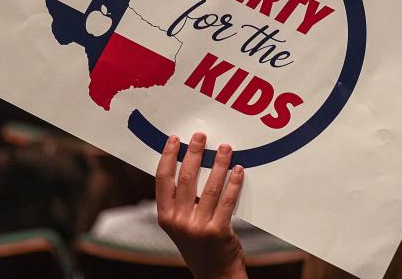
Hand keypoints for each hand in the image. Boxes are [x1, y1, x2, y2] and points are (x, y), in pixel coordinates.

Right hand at [157, 133, 246, 278]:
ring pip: (210, 186)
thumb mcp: (181, 225)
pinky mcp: (217, 231)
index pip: (162, 180)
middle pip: (186, 178)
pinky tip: (239, 170)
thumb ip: (181, 202)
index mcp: (165, 217)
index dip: (168, 157)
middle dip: (195, 153)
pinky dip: (234, 183)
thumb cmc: (199, 245)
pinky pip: (227, 200)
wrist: (214, 274)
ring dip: (219, 164)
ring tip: (226, 148)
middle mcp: (178, 222)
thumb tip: (191, 164)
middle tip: (201, 136)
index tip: (175, 140)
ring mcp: (197, 227)